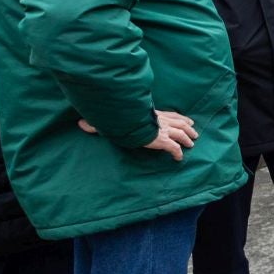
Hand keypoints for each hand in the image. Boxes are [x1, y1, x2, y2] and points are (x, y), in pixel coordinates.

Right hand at [82, 110, 198, 161]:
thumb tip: (79, 124)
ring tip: (192, 144)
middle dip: (188, 129)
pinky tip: (178, 159)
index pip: (170, 114)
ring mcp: (163, 130)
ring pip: (181, 134)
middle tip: (194, 134)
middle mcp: (161, 121)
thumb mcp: (113, 119)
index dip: (179, 118)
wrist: (125, 122)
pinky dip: (177, 153)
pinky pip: (174, 148)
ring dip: (187, 139)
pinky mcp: (162, 140)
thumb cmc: (119, 118)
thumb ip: (100, 123)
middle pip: (180, 123)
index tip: (187, 120)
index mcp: (153, 114)